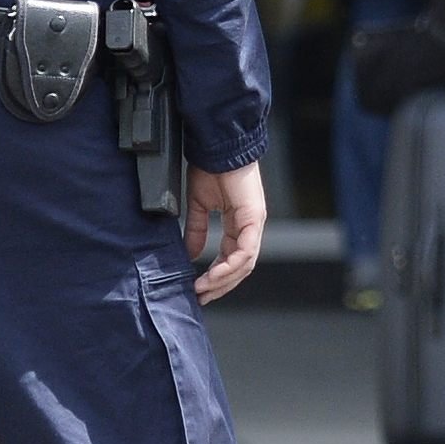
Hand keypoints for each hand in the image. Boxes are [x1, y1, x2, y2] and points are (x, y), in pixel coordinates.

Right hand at [182, 158, 265, 301]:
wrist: (216, 146)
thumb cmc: (210, 167)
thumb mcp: (199, 205)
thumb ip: (197, 230)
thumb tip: (190, 254)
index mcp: (239, 223)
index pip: (231, 258)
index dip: (216, 275)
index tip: (199, 288)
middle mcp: (250, 226)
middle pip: (240, 267)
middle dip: (220, 285)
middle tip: (201, 297)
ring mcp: (254, 223)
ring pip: (244, 264)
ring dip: (222, 280)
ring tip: (203, 289)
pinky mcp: (253, 219)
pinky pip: (244, 252)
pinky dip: (228, 267)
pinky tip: (212, 275)